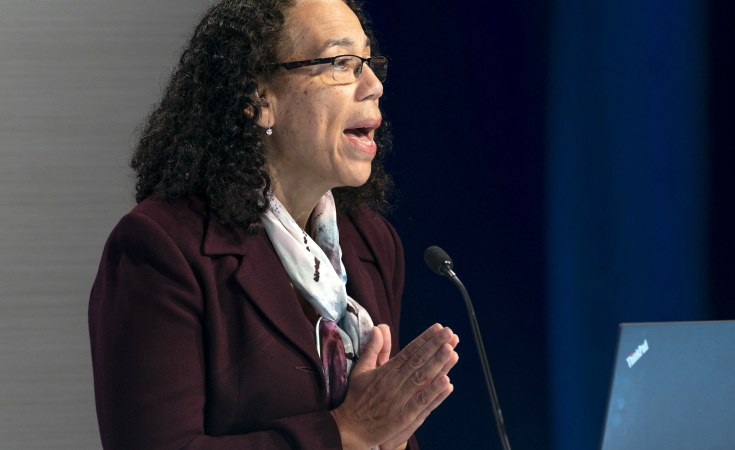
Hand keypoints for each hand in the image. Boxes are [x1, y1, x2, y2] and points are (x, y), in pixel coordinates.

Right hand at [331, 323, 458, 448]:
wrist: (350, 429)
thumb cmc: (357, 398)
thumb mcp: (361, 370)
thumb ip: (373, 349)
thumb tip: (380, 328)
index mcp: (385, 371)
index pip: (409, 351)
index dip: (424, 339)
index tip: (438, 328)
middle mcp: (394, 384)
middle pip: (418, 362)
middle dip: (435, 347)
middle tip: (450, 333)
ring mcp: (400, 400)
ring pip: (422, 380)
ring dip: (438, 365)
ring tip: (452, 351)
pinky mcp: (403, 417)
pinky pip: (421, 403)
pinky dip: (434, 393)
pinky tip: (447, 382)